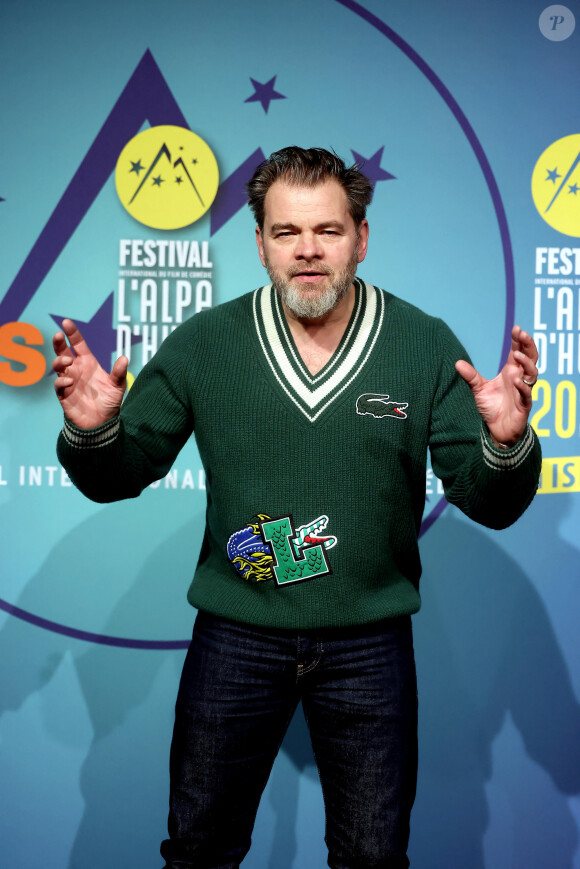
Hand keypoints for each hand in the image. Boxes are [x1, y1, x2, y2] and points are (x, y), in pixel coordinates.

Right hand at [52, 319, 127, 428]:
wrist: (102, 423)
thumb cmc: (109, 402)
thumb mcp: (118, 386)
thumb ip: (119, 373)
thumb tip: (125, 358)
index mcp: (88, 363)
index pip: (78, 344)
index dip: (72, 333)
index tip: (66, 322)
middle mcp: (76, 370)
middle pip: (62, 352)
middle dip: (58, 343)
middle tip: (59, 335)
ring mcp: (69, 381)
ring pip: (58, 366)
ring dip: (60, 361)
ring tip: (68, 361)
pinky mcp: (64, 395)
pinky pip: (59, 385)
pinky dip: (62, 381)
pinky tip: (69, 381)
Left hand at [455, 325, 537, 446]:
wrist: (497, 430)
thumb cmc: (492, 407)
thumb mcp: (479, 389)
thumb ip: (470, 376)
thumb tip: (457, 363)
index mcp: (511, 372)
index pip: (518, 352)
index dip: (519, 341)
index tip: (516, 328)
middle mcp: (520, 379)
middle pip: (530, 358)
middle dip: (528, 345)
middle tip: (523, 334)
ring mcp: (523, 392)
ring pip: (532, 374)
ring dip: (527, 363)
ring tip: (517, 355)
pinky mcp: (524, 406)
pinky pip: (527, 395)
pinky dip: (523, 387)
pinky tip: (516, 380)